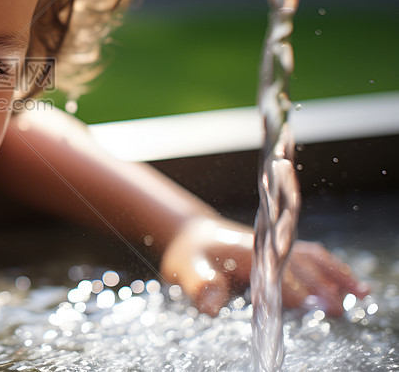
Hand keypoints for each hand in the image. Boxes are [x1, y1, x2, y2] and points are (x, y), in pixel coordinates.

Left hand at [159, 217, 369, 316]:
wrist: (190, 233)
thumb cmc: (189, 255)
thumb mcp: (186, 270)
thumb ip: (201, 286)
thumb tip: (212, 304)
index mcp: (242, 251)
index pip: (272, 273)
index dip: (292, 290)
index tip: (310, 306)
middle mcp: (264, 245)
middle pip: (298, 266)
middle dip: (318, 287)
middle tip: (337, 309)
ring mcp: (274, 246)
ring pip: (311, 258)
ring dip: (334, 275)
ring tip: (357, 293)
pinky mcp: (280, 250)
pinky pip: (312, 256)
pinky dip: (332, 268)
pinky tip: (348, 284)